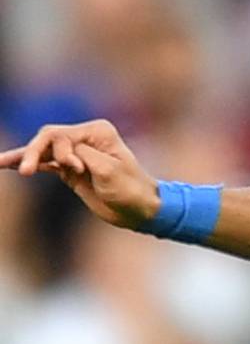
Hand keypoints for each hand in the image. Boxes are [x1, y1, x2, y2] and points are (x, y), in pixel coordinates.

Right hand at [0, 119, 159, 228]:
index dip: (60, 151)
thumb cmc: (132, 190)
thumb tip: (61, 153)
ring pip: (42, 150)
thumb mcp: (108, 171)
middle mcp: (84, 138)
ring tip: (1, 163)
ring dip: (22, 157)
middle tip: (25, 170)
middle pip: (47, 139)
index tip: (76, 169)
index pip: (62, 135)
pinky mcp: (71, 170)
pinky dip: (29, 164)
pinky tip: (8, 165)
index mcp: (96, 132)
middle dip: (33, 153)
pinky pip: (45, 164)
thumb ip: (82, 156)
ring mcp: (76, 154)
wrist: (142, 211)